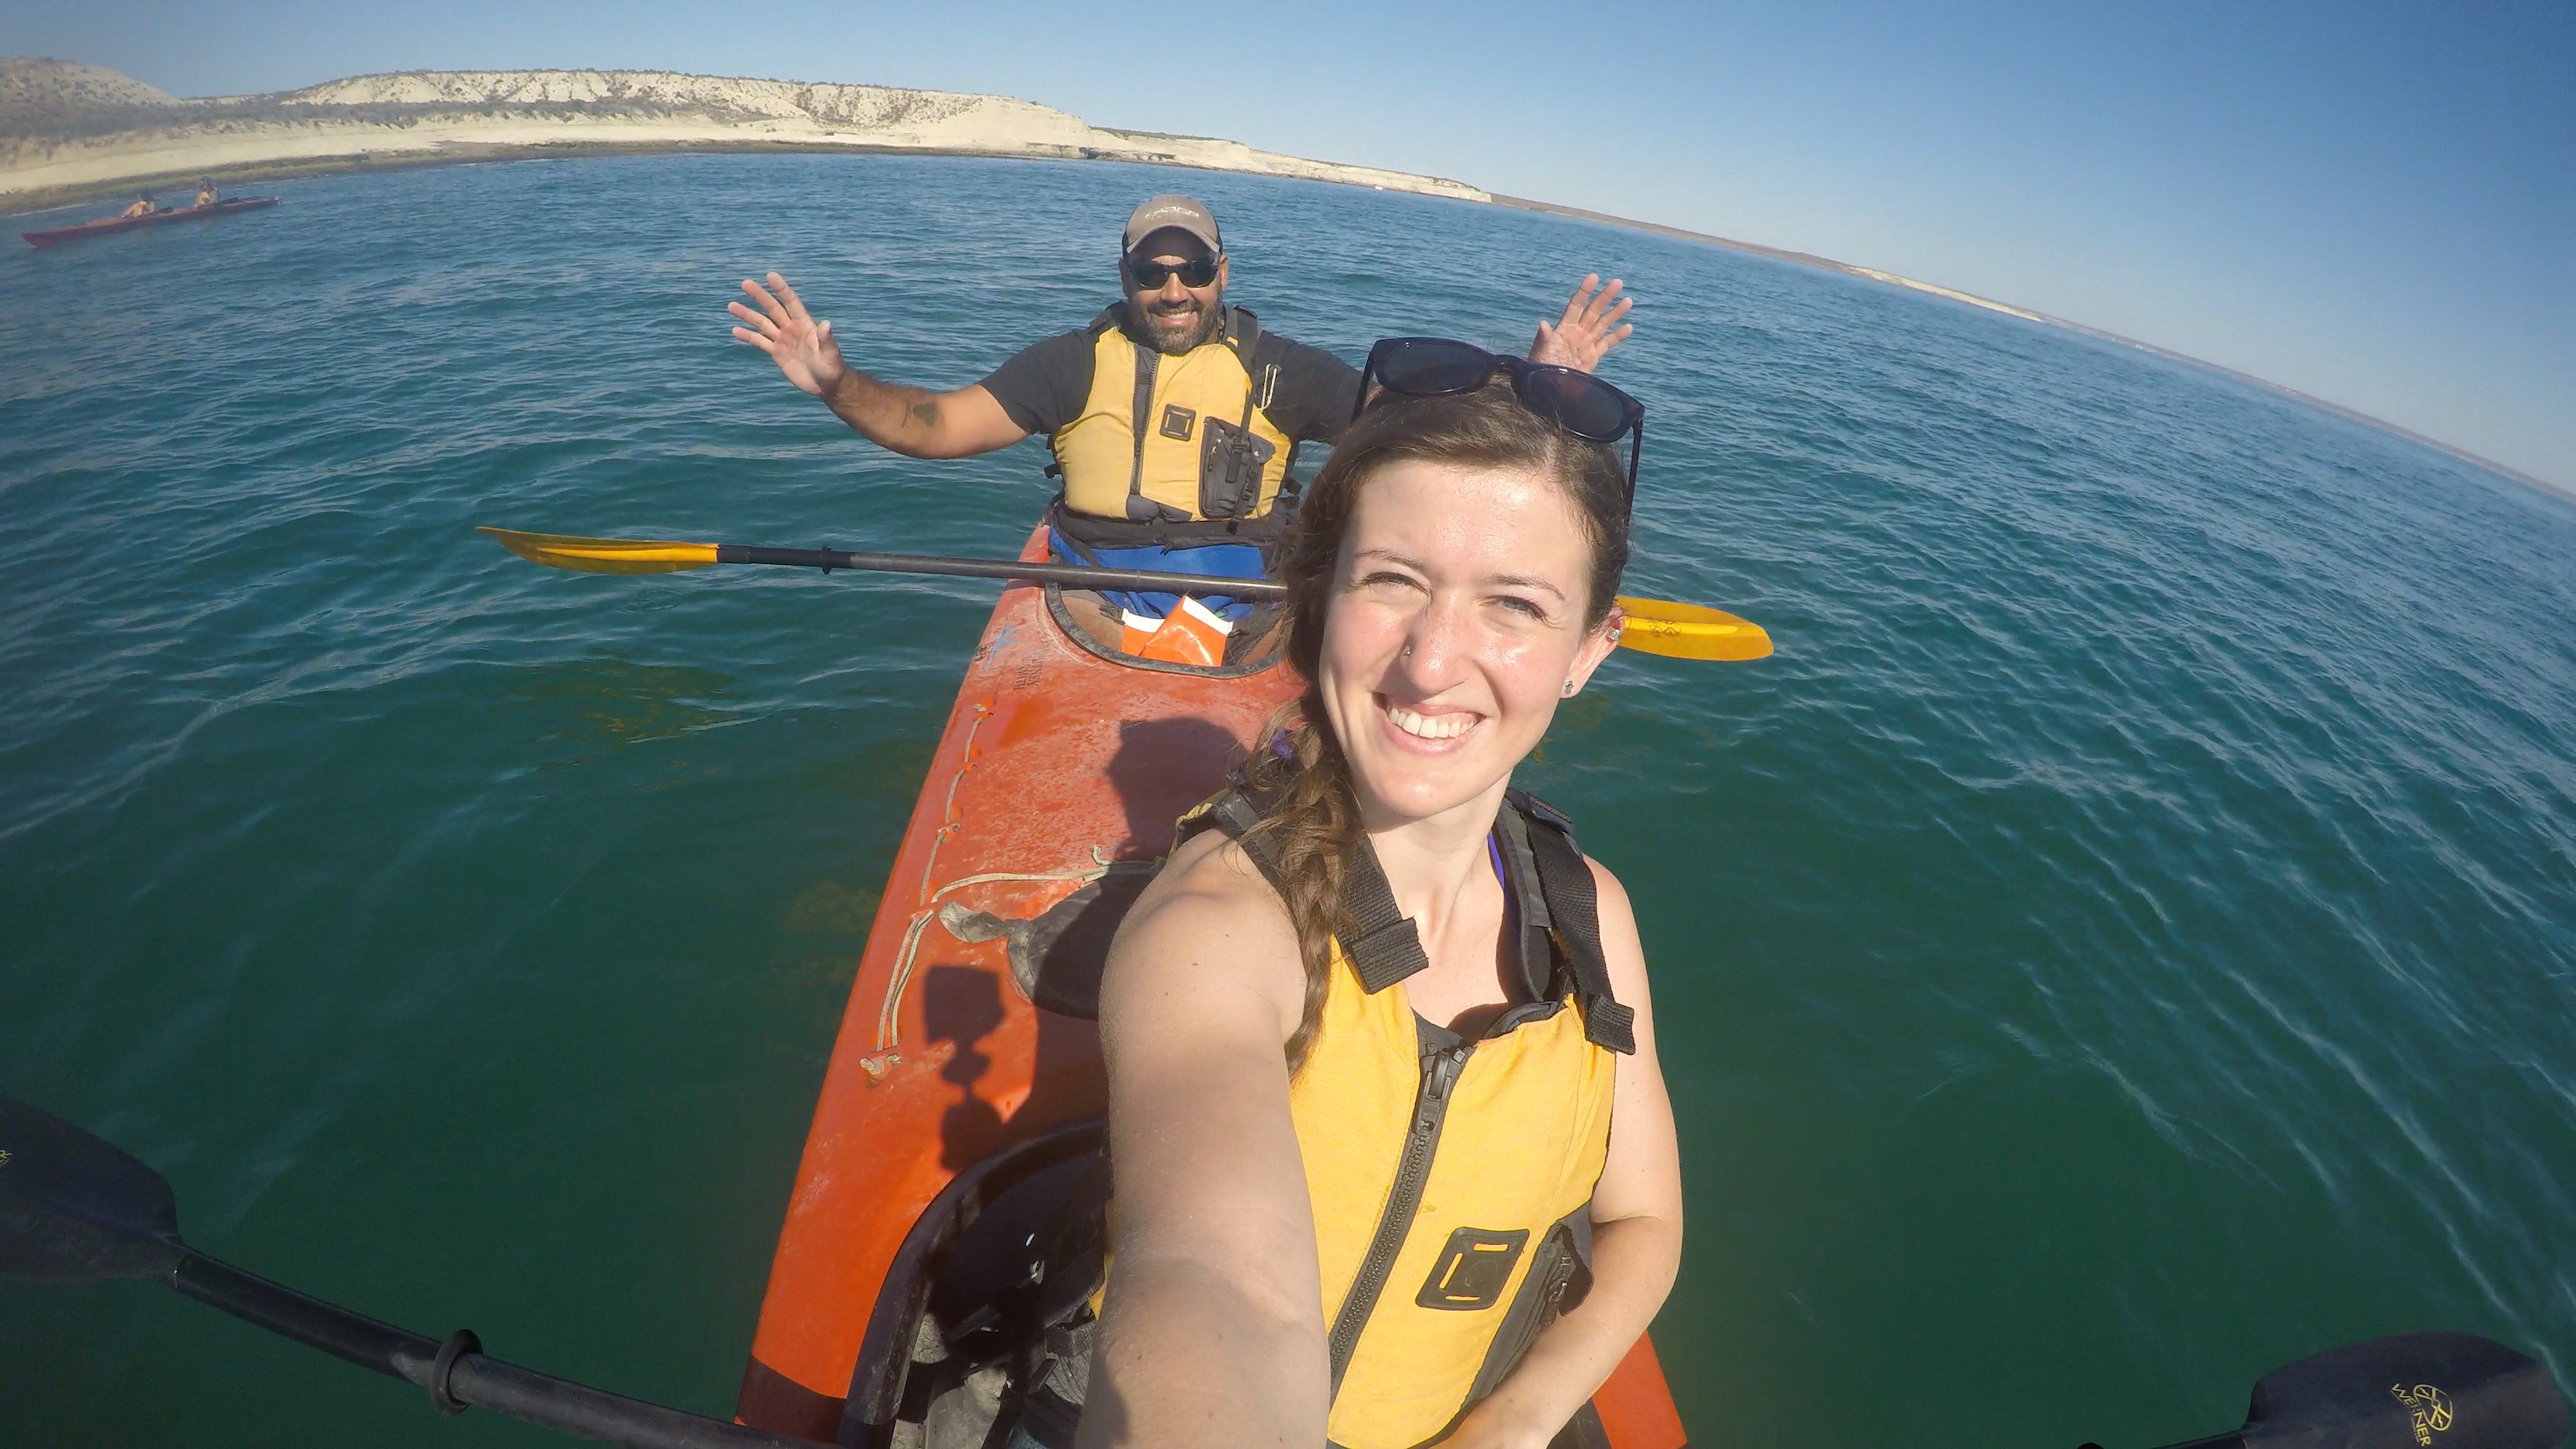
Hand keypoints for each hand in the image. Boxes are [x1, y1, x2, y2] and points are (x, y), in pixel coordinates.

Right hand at [728, 271, 848, 398]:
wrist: (826, 385)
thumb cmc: (832, 368)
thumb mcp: (830, 354)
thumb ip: (826, 340)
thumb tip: (826, 324)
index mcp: (805, 324)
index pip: (791, 302)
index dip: (781, 289)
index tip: (770, 276)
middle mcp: (791, 328)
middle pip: (773, 308)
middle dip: (759, 296)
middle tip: (744, 283)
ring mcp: (783, 339)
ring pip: (762, 323)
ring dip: (747, 315)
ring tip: (731, 306)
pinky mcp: (776, 352)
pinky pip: (760, 342)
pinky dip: (748, 336)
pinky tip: (735, 330)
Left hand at [1528, 274, 1632, 373]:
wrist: (1548, 391)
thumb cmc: (1539, 370)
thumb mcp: (1540, 354)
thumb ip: (1544, 339)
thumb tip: (1543, 324)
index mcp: (1564, 329)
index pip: (1576, 305)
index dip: (1584, 291)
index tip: (1593, 277)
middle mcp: (1577, 333)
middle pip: (1593, 311)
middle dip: (1604, 297)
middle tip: (1617, 282)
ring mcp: (1586, 344)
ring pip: (1603, 324)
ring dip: (1615, 313)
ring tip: (1628, 300)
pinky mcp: (1593, 357)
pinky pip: (1607, 344)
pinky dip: (1617, 336)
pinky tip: (1628, 327)